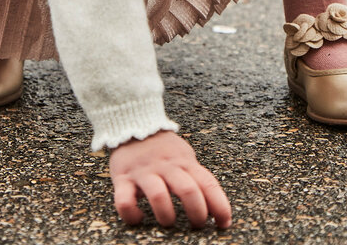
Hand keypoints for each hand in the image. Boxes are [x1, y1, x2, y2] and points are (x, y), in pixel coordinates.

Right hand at [109, 130, 231, 228]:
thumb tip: (215, 205)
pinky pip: (125, 200)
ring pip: (159, 196)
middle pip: (188, 191)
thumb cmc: (163, 147)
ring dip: (166, 216)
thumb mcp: (184, 155)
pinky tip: (138, 217)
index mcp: (185, 162)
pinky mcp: (123, 178)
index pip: (208, 184)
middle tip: (197, 225)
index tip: (224, 224)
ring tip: (168, 222)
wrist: (133, 121)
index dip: (220, 206)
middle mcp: (167, 166)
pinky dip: (132, 214)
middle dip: (197, 213)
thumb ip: (196, 176)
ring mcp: (144, 172)